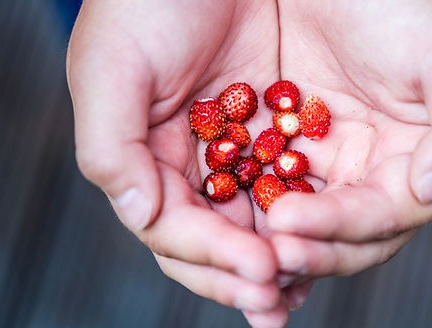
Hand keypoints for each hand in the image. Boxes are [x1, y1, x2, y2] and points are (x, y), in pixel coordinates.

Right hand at [67, 0, 286, 319]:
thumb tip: (139, 213)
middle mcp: (187, 167)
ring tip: (297, 291)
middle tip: (277, 303)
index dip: (211, 256)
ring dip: (276, 259)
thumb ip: (112, 147)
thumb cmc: (145, 5)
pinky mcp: (269, 133)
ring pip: (252, 222)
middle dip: (243, 274)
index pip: (174, 228)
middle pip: (213, 239)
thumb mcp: (112, 68)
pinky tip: (320, 242)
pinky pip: (285, 185)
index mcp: (145, 161)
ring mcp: (230, 153)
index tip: (256, 272)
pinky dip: (300, 218)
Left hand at [255, 0, 431, 318]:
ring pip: (296, 211)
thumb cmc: (404, 5)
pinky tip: (220, 206)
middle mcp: (369, 168)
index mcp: (413, 162)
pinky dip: (245, 194)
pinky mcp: (287, 137)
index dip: (337, 229)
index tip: (289, 226)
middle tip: (263, 256)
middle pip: (337, 232)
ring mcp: (325, 155)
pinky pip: (263, 174)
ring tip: (236, 249)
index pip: (379, 217)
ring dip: (269, 236)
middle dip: (302, 248)